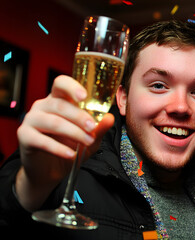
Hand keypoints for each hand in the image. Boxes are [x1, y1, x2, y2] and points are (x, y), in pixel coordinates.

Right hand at [15, 75, 113, 210]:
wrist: (51, 171)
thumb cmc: (71, 148)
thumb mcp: (90, 138)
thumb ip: (99, 128)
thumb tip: (109, 118)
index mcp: (59, 99)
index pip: (61, 84)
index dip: (72, 87)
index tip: (84, 96)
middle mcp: (43, 106)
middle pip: (60, 104)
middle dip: (79, 116)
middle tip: (93, 128)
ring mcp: (31, 120)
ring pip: (53, 121)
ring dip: (73, 132)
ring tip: (87, 142)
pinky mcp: (24, 136)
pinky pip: (41, 140)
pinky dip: (58, 148)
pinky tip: (71, 154)